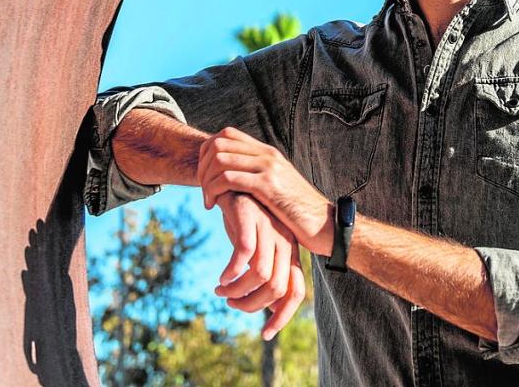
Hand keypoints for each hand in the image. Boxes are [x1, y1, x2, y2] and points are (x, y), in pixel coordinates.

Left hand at [198, 127, 334, 256]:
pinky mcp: (268, 186)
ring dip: (205, 181)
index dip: (207, 151)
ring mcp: (268, 168)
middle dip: (202, 166)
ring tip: (208, 201)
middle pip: (218, 144)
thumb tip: (236, 178)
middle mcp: (268, 155)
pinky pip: (228, 178)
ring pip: (220, 160)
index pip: (227, 134)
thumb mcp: (278, 188)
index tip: (205, 176)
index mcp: (268, 152)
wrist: (324, 226)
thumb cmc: (298, 214)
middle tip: (203, 190)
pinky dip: (213, 190)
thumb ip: (259, 178)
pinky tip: (214, 206)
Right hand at [214, 191, 305, 339]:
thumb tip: (267, 307)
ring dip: (238, 291)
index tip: (265, 334)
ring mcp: (269, 230)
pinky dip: (231, 273)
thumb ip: (265, 274)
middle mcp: (284, 242)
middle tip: (231, 304)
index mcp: (290, 252)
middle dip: (252, 305)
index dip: (283, 317)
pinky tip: (221, 278)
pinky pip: (244, 255)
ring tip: (222, 291)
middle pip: (277, 288)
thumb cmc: (245, 222)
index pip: (296, 292)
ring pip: (261, 274)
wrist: (233, 183)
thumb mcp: (258, 250)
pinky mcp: (251, 219)